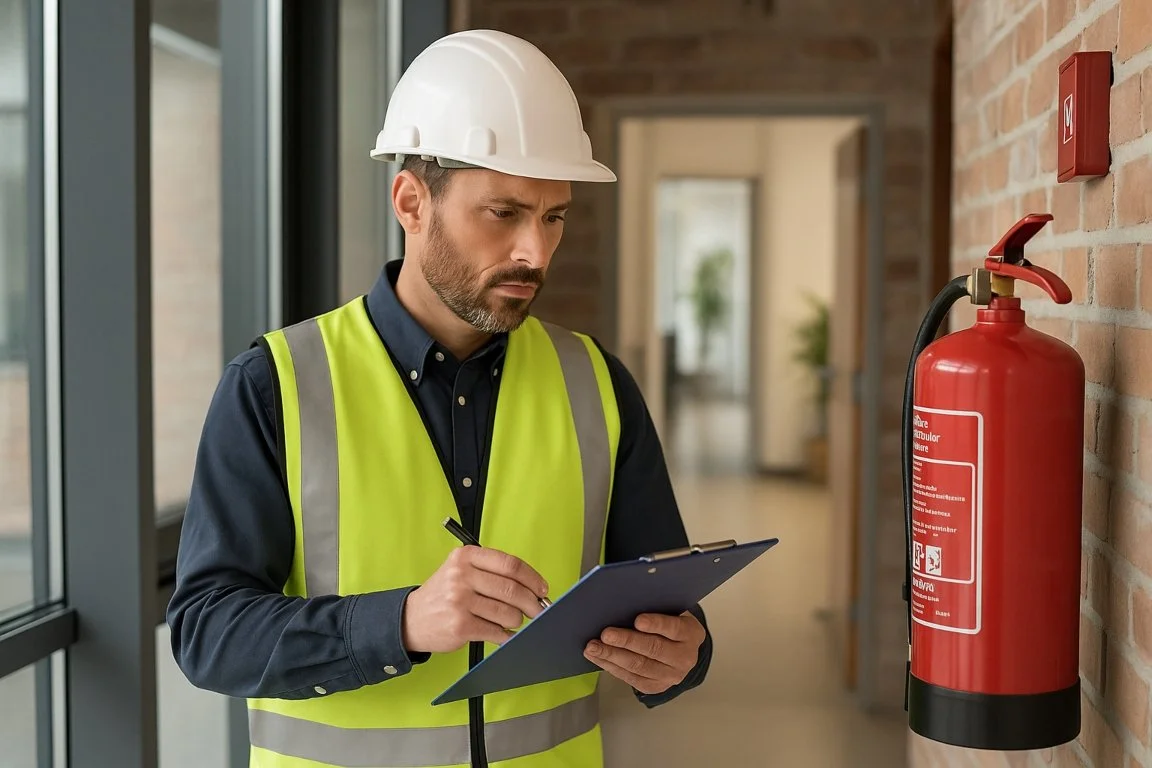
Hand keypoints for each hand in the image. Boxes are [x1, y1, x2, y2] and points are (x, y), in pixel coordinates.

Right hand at [402, 546, 549, 653]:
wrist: (411, 619)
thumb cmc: (443, 594)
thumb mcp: (460, 570)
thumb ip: (492, 572)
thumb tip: (532, 586)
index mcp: (465, 556)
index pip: (510, 564)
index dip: (532, 578)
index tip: (542, 588)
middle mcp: (461, 576)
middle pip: (512, 589)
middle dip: (532, 602)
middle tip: (538, 609)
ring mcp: (459, 601)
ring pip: (507, 612)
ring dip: (517, 620)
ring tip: (513, 621)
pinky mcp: (460, 626)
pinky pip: (496, 631)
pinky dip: (506, 635)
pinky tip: (505, 634)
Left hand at [583, 611, 705, 694]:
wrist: (682, 650)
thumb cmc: (670, 623)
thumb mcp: (671, 612)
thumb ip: (655, 608)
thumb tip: (623, 604)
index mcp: (690, 633)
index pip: (674, 628)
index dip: (656, 624)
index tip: (638, 620)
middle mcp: (684, 657)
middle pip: (653, 649)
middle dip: (626, 641)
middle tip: (605, 634)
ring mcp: (671, 676)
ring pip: (639, 666)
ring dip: (612, 656)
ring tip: (593, 648)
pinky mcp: (656, 687)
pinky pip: (631, 678)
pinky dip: (611, 667)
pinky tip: (598, 658)